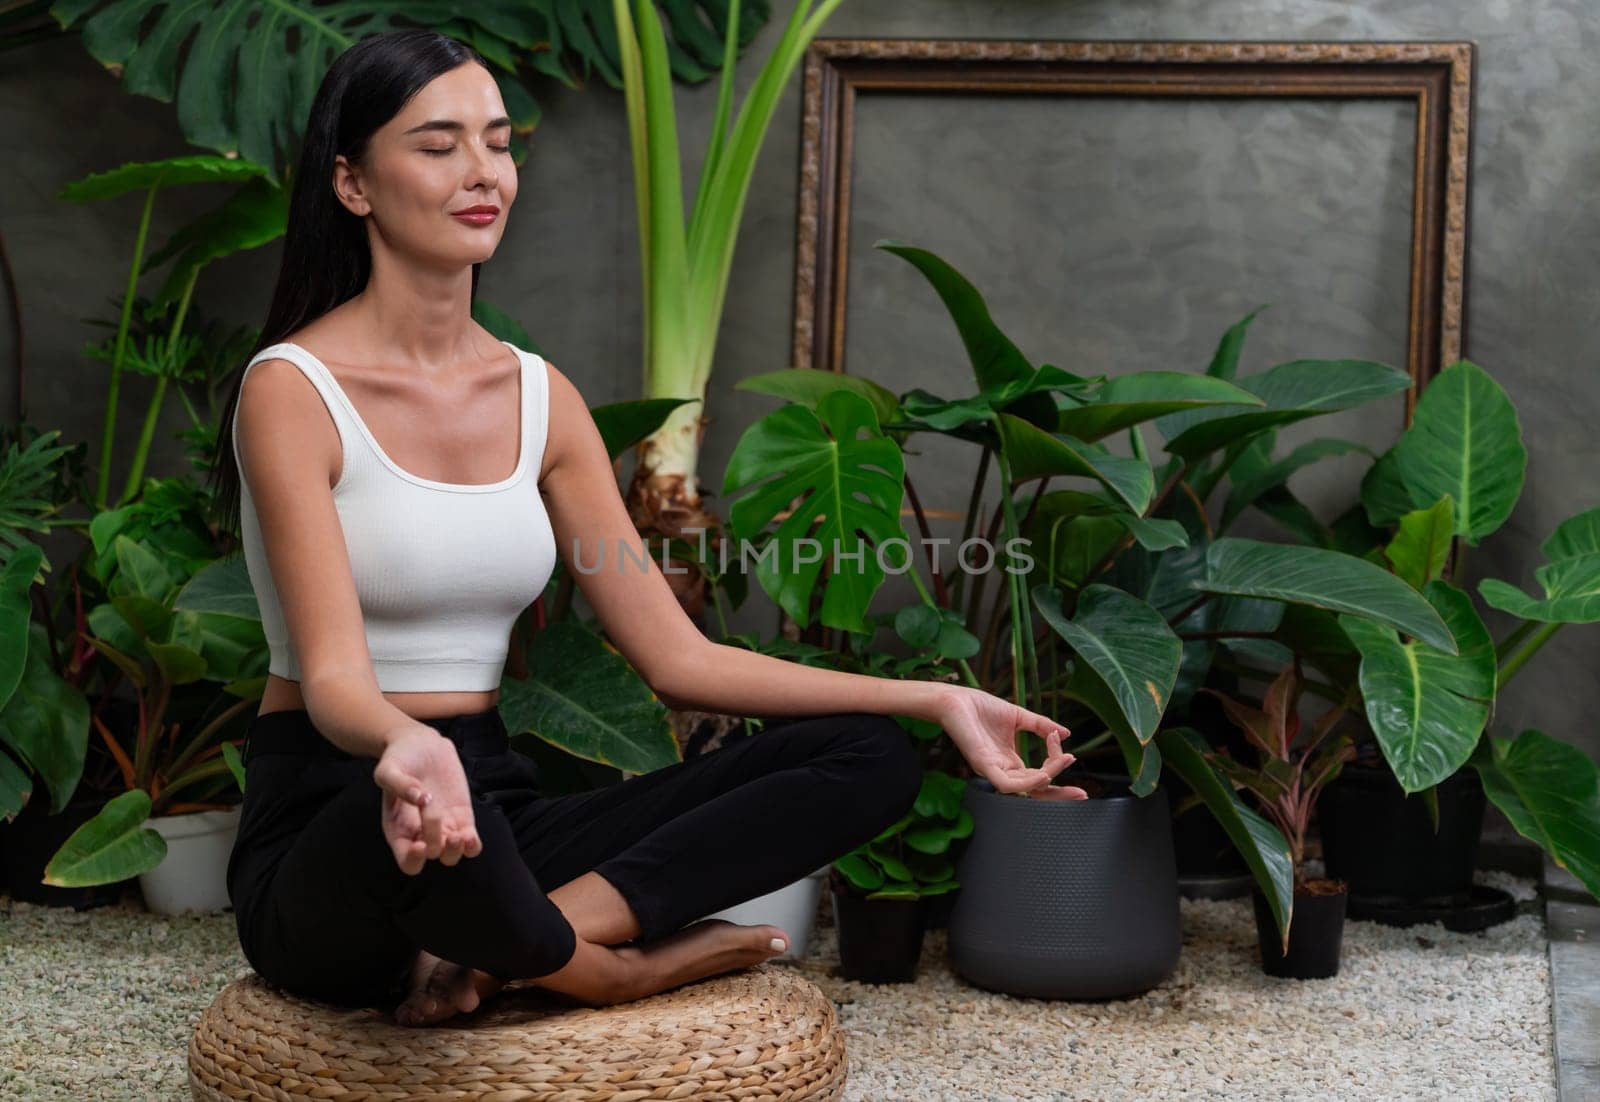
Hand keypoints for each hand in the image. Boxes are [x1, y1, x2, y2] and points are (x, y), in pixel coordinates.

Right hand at [372, 728, 484, 874]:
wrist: (421, 745)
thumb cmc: (399, 760)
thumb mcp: (388, 769)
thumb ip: (398, 783)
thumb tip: (418, 797)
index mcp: (399, 830)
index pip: (407, 861)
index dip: (413, 860)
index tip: (420, 845)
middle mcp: (421, 834)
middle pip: (432, 855)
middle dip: (436, 843)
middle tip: (433, 815)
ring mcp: (444, 827)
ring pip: (452, 855)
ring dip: (456, 850)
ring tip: (459, 835)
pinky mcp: (462, 818)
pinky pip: (470, 843)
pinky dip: (472, 845)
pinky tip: (470, 835)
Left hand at [936, 687, 1085, 799]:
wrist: (955, 699)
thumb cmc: (980, 708)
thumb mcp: (1019, 716)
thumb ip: (1041, 725)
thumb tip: (1066, 733)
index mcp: (1011, 762)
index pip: (1040, 777)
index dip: (1057, 767)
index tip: (1065, 747)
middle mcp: (1003, 770)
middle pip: (1035, 791)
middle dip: (1060, 794)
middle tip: (1082, 794)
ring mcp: (993, 770)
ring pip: (1025, 787)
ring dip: (1048, 778)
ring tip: (1062, 762)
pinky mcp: (983, 765)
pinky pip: (1007, 784)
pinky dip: (1027, 783)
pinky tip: (1043, 774)